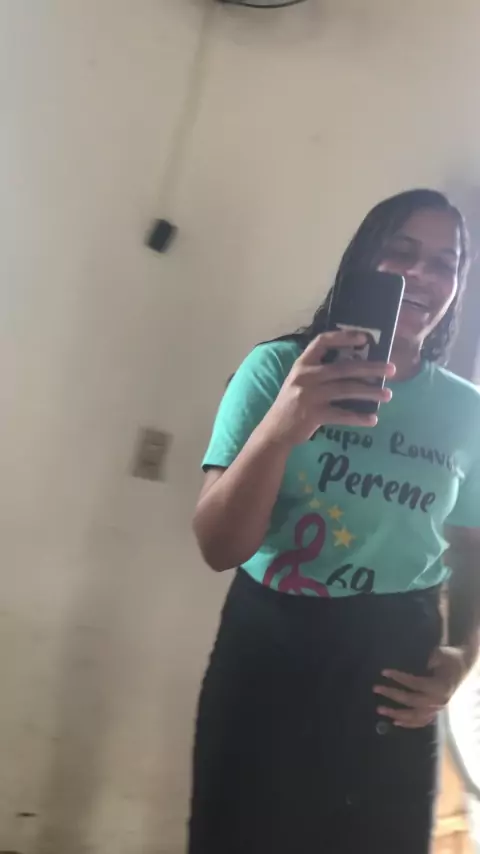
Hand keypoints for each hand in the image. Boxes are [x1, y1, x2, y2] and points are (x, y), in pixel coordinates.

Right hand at [262, 330, 395, 446]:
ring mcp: (309, 395)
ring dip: (370, 392)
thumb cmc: (292, 403)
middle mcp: (306, 376)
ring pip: (346, 390)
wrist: (275, 430)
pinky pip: (342, 415)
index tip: (365, 338)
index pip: (323, 342)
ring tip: (388, 395)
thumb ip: (320, 371)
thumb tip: (356, 367)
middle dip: (371, 368)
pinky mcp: (313, 415)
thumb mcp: (300, 380)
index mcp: (302, 364)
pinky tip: (373, 419)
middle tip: (392, 369)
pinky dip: (358, 418)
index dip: (344, 337)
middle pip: (344, 367)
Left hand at [373, 646, 467, 728]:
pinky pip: (420, 722)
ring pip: (414, 716)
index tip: (384, 672)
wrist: (463, 668)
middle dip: (392, 694)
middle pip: (411, 700)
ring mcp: (437, 709)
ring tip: (380, 709)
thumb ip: (430, 659)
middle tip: (376, 688)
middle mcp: (438, 701)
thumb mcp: (442, 653)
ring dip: (396, 713)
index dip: (399, 677)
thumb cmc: (451, 659)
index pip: (415, 683)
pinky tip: (395, 722)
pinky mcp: (436, 713)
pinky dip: (408, 723)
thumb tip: (418, 662)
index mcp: (439, 686)